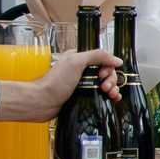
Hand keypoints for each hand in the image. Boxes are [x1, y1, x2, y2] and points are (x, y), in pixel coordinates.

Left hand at [0, 48, 121, 120]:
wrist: (43, 102)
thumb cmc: (54, 83)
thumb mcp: (76, 62)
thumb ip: (97, 56)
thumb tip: (116, 59)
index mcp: (79, 58)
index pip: (103, 59)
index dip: (107, 67)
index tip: (102, 75)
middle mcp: (82, 70)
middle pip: (107, 72)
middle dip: (110, 79)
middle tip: (105, 86)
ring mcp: (83, 83)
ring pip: (106, 83)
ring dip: (113, 88)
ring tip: (110, 94)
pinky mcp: (84, 95)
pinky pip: (101, 94)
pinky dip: (110, 96)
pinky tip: (112, 99)